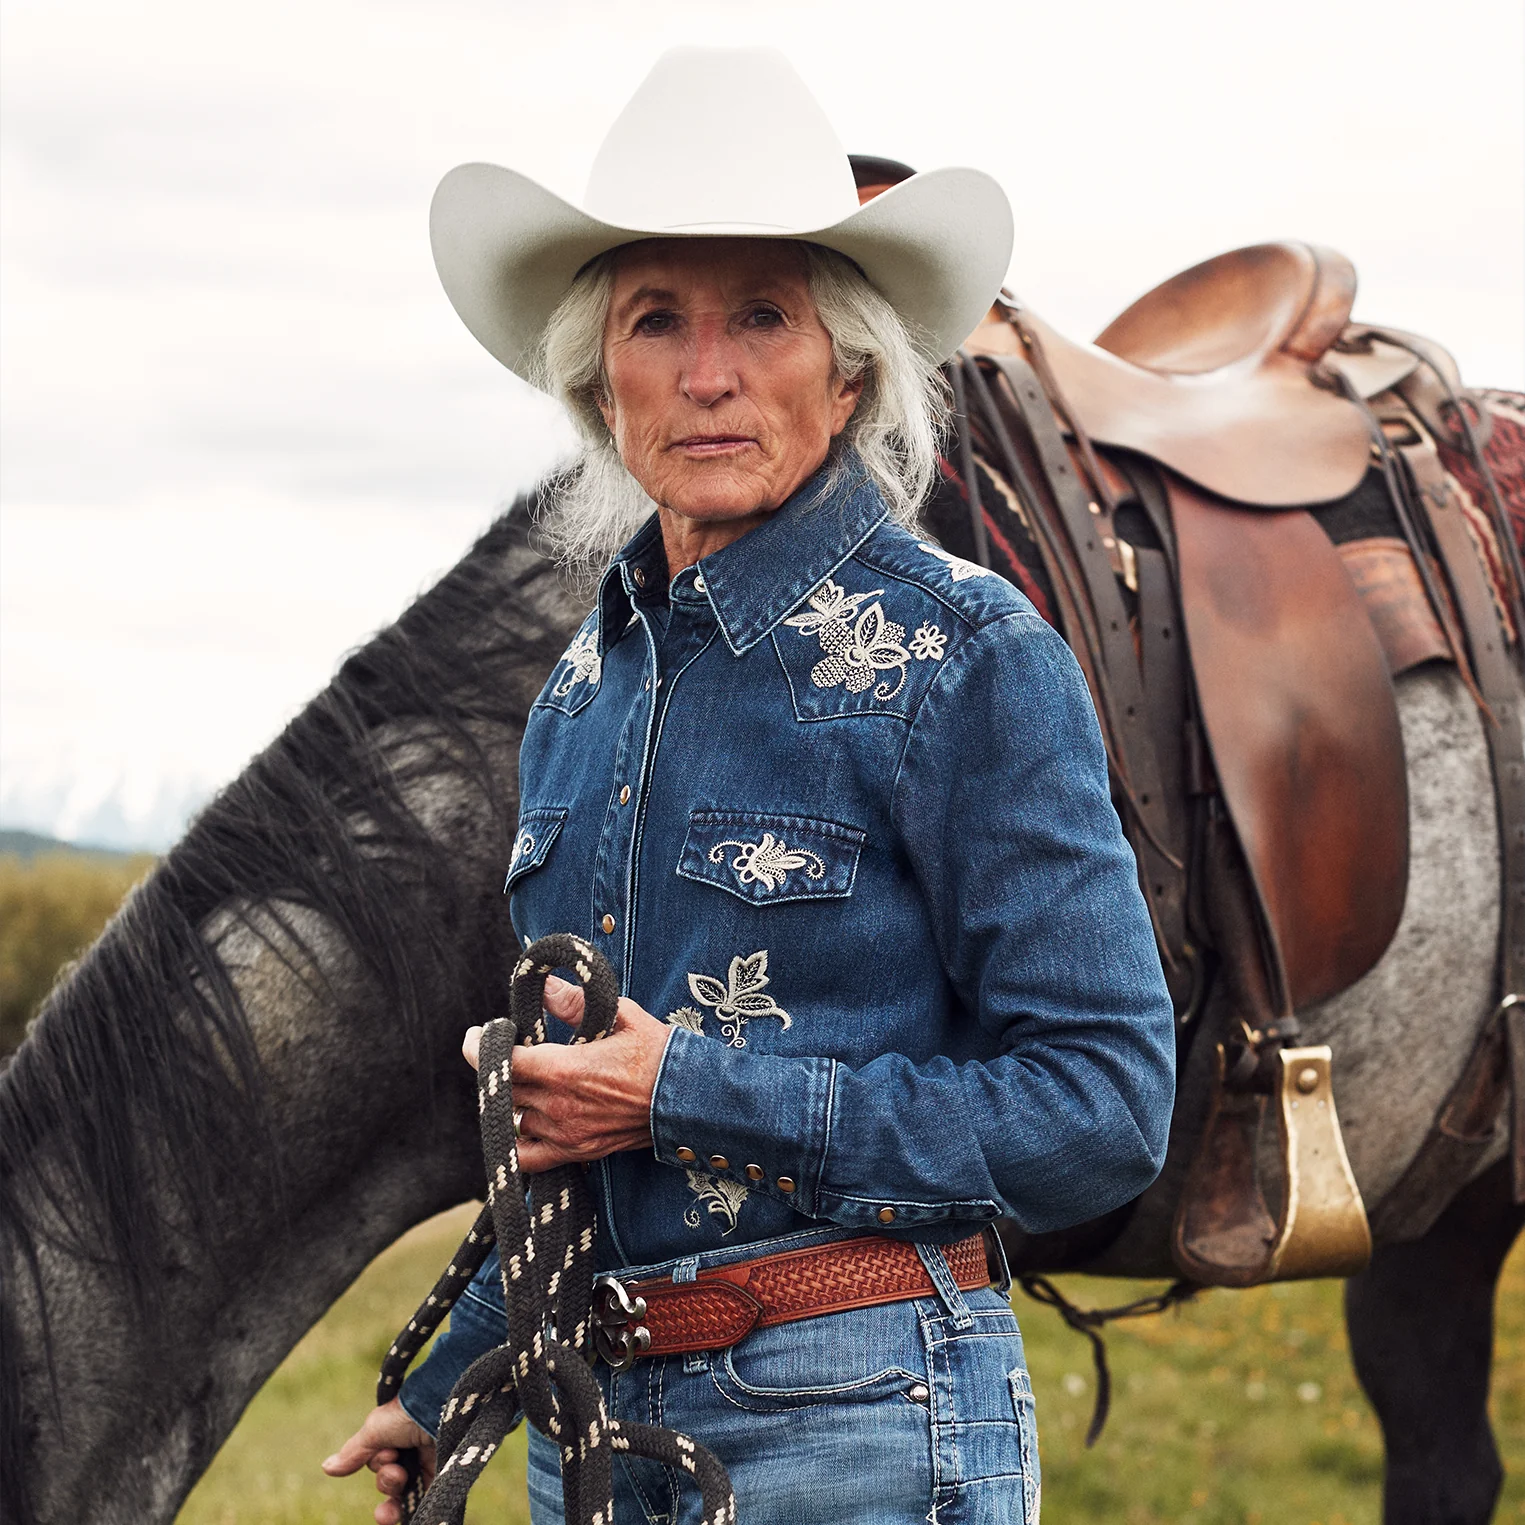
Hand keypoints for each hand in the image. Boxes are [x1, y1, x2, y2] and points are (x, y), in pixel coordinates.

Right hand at [321, 1397, 434, 1524]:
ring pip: (401, 1497)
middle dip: (388, 1481)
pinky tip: (396, 1520)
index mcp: (396, 1437)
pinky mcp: (441, 1478)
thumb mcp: (375, 1430)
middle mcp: (411, 1452)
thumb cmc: (408, 1414)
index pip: (378, 1464)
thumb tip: (326, 1468)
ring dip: (394, 1500)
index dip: (380, 1465)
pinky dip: (409, 1515)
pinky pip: (421, 1504)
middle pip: (388, 1483)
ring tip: (402, 1482)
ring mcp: (427, 1465)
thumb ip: (354, 1452)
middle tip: (398, 1469)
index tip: (390, 1454)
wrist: (442, 1411)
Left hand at [462, 975, 671, 1172]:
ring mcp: (565, 1134)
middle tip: (505, 1051)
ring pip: (514, 1119)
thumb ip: (575, 1003)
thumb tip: (544, 986)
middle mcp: (558, 1107)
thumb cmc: (658, 1053)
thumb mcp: (621, 1016)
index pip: (503, 1063)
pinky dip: (517, 1142)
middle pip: (504, 1091)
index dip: (480, 1048)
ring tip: (524, 1081)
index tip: (477, 1035)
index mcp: (564, 1070)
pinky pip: (527, 1158)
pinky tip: (522, 1123)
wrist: (689, 1100)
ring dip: (512, 1100)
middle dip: (498, 1069)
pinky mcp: (576, 1153)